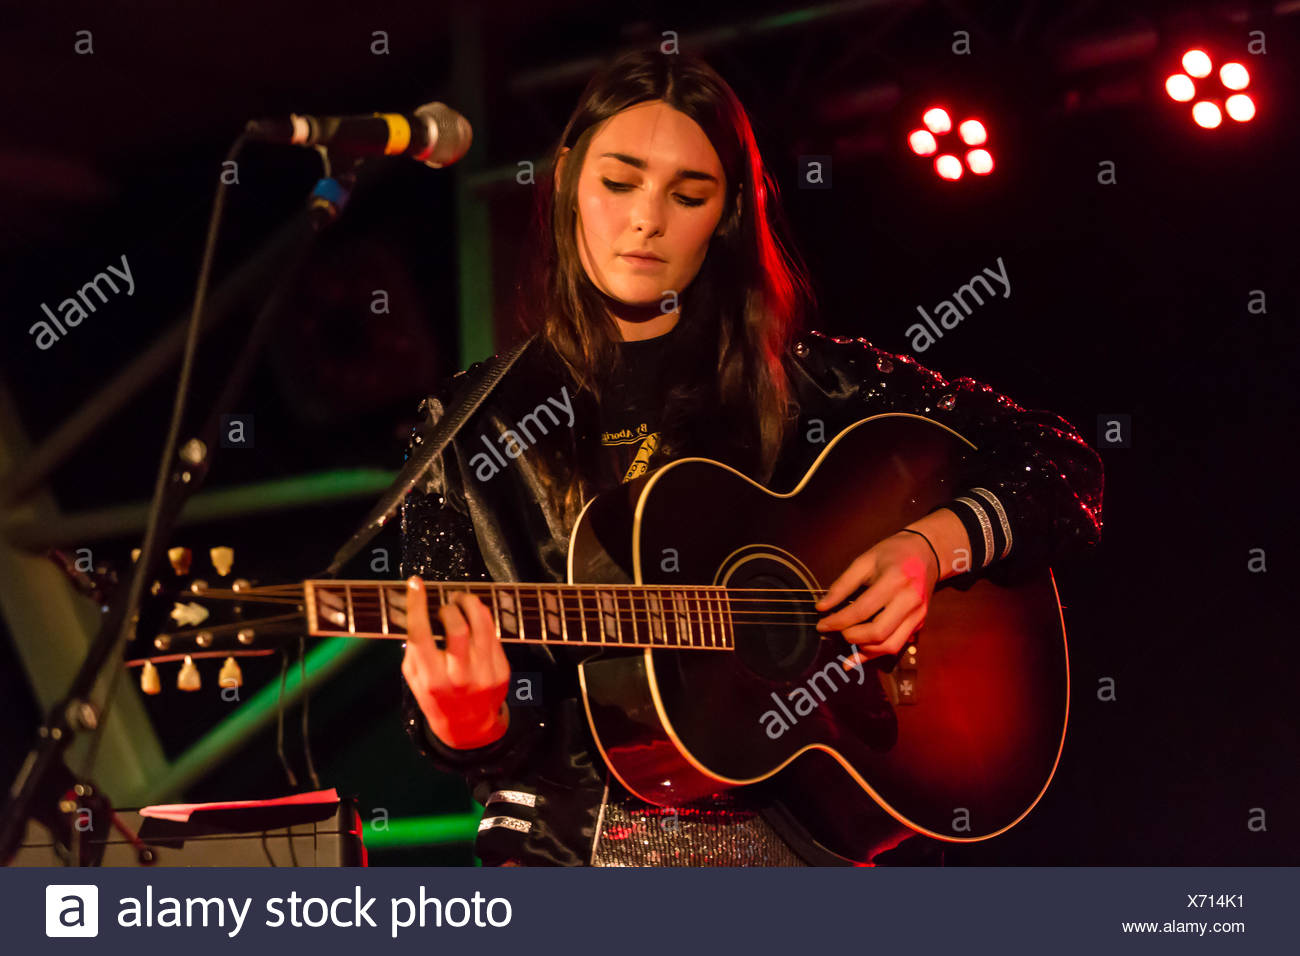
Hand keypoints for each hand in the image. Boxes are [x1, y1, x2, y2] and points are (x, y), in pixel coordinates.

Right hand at [400, 576, 511, 748]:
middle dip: (448, 607)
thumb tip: (416, 612)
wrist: (469, 727)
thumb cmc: (436, 698)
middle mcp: (459, 676)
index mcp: (432, 679)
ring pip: (482, 624)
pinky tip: (474, 615)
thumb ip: (414, 649)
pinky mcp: (501, 669)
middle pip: (457, 627)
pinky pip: (494, 632)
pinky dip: (482, 617)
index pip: (421, 634)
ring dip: (470, 603)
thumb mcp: (415, 679)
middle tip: (444, 605)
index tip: (415, 584)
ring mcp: (484, 673)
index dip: (417, 605)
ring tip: (461, 599)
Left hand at [813, 531, 939, 659]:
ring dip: (864, 650)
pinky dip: (876, 653)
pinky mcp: (920, 623)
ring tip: (846, 640)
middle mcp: (910, 600)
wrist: (927, 553)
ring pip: (890, 645)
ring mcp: (918, 614)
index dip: (838, 621)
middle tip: (836, 631)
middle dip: (851, 637)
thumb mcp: (864, 561)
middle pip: (878, 632)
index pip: (862, 610)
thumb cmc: (892, 553)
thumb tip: (822, 607)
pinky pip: (898, 645)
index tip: (821, 625)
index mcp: (895, 580)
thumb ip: (842, 585)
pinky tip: (858, 655)